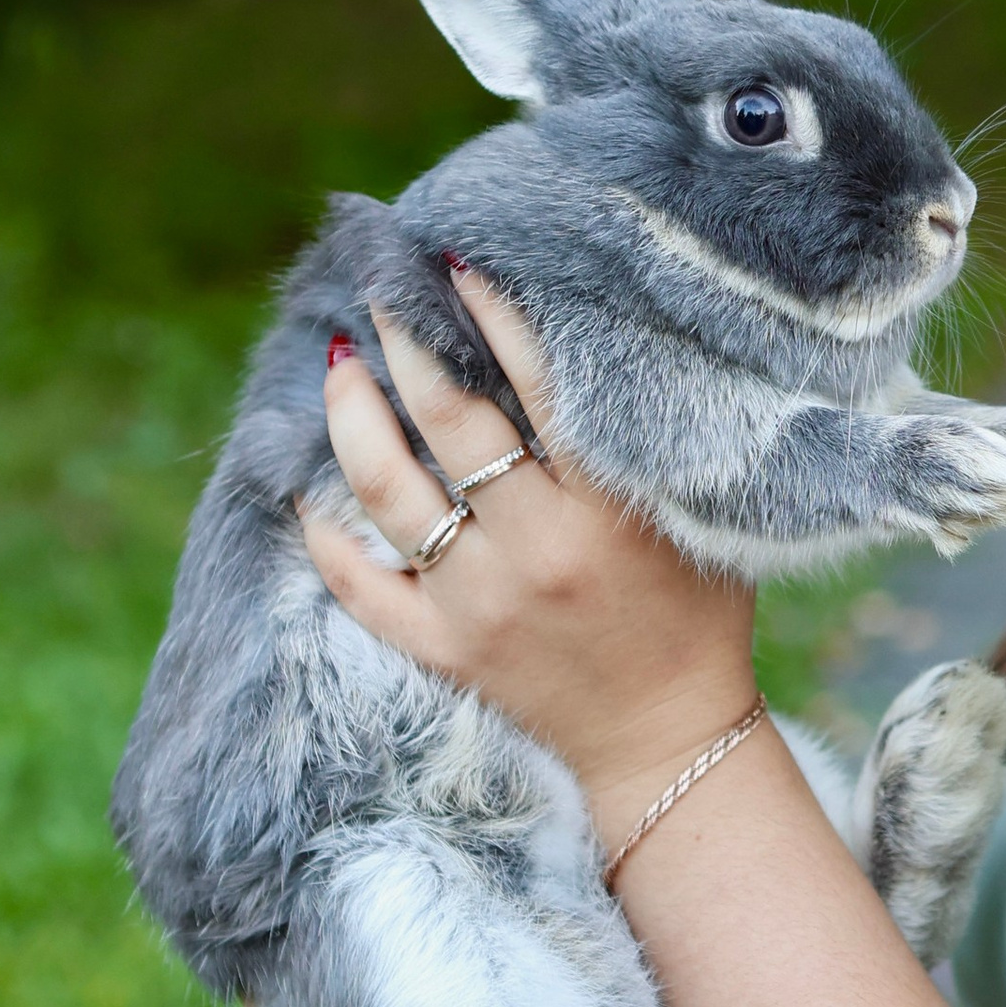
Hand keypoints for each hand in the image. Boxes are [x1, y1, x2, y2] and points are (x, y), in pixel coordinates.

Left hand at [303, 269, 760, 833]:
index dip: (492, 315)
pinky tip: (307, 490)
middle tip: (383, 294)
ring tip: (339, 368)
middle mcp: (539, 550)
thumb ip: (642, 446)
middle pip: (451, 422)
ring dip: (353, 419)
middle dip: (409, 344)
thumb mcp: (694, 518)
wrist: (670, 741)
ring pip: (389, 492)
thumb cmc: (697, 614)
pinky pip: (362, 586)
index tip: (457, 265)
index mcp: (609, 510)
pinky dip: (327, 537)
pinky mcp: (445, 650)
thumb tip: (582, 342)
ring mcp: (482, 603)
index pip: (537, 385)